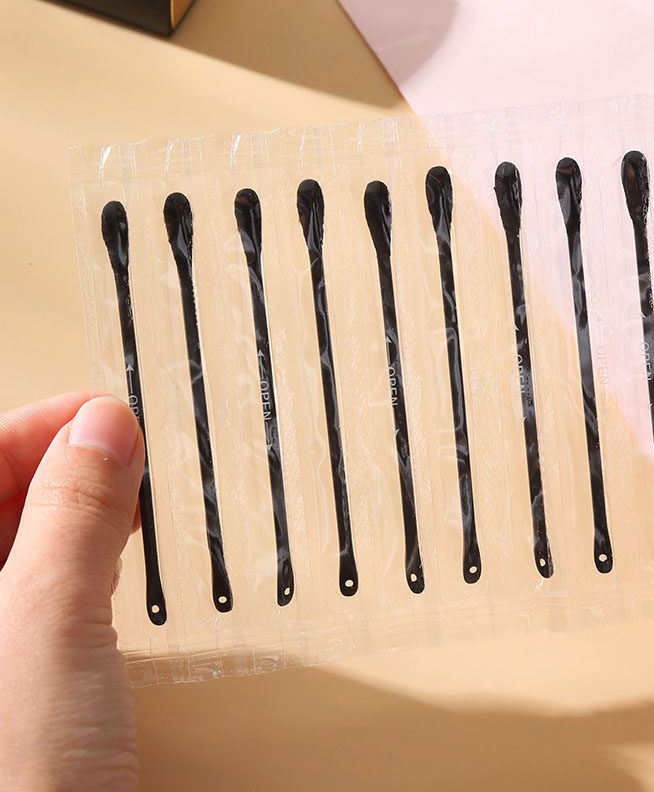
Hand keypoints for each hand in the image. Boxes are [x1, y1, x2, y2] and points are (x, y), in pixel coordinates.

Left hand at [0, 392, 142, 790]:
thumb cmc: (14, 781)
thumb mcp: (47, 625)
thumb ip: (74, 515)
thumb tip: (105, 429)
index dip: (34, 429)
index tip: (103, 415)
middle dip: (57, 465)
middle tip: (124, 446)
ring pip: (16, 546)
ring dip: (71, 510)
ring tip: (127, 489)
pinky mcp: (11, 678)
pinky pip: (40, 591)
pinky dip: (80, 560)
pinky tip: (112, 554)